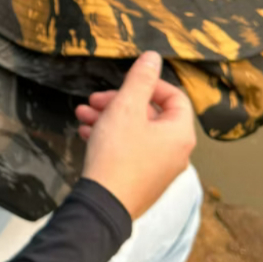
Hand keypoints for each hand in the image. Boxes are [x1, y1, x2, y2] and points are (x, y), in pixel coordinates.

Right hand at [76, 50, 195, 219]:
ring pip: (136, 132)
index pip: (174, 97)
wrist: (103, 204)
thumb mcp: (125, 108)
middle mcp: (176, 152)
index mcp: (179, 133)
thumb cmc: (117, 154)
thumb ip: (140, 80)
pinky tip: (85, 134)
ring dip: (109, 118)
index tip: (123, 83)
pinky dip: (111, 137)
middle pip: (151, 114)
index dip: (149, 84)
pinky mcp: (142, 180)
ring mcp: (160, 168)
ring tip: (82, 115)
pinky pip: (130, 150)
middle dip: (119, 102)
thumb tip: (153, 57)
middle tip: (94, 99)